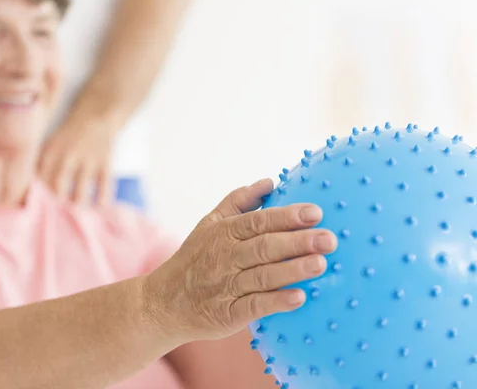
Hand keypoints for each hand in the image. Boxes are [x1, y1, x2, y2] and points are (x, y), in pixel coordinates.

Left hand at [38, 115, 119, 203]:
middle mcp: (68, 157)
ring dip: (78, 205)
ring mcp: (88, 161)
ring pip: (80, 194)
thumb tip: (29, 190)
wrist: (96, 116)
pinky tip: (99, 205)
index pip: (40, 180)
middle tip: (60, 208)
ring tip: (77, 208)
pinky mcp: (105, 164)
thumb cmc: (68, 135)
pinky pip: (104, 189)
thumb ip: (40, 162)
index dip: (39, 194)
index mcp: (51, 151)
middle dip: (58, 202)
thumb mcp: (50, 142)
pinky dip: (102, 201)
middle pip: (58, 190)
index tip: (42, 203)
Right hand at [143, 178, 337, 341]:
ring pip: (262, 275)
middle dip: (297, 242)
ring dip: (292, 269)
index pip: (258, 220)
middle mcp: (224, 257)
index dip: (286, 216)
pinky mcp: (228, 313)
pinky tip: (299, 297)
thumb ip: (239, 201)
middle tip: (329, 239)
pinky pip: (254, 305)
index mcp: (223, 232)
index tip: (315, 213)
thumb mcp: (209, 223)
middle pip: (264, 246)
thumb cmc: (195, 258)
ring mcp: (226, 285)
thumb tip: (269, 181)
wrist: (164, 302)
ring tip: (320, 263)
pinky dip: (276, 301)